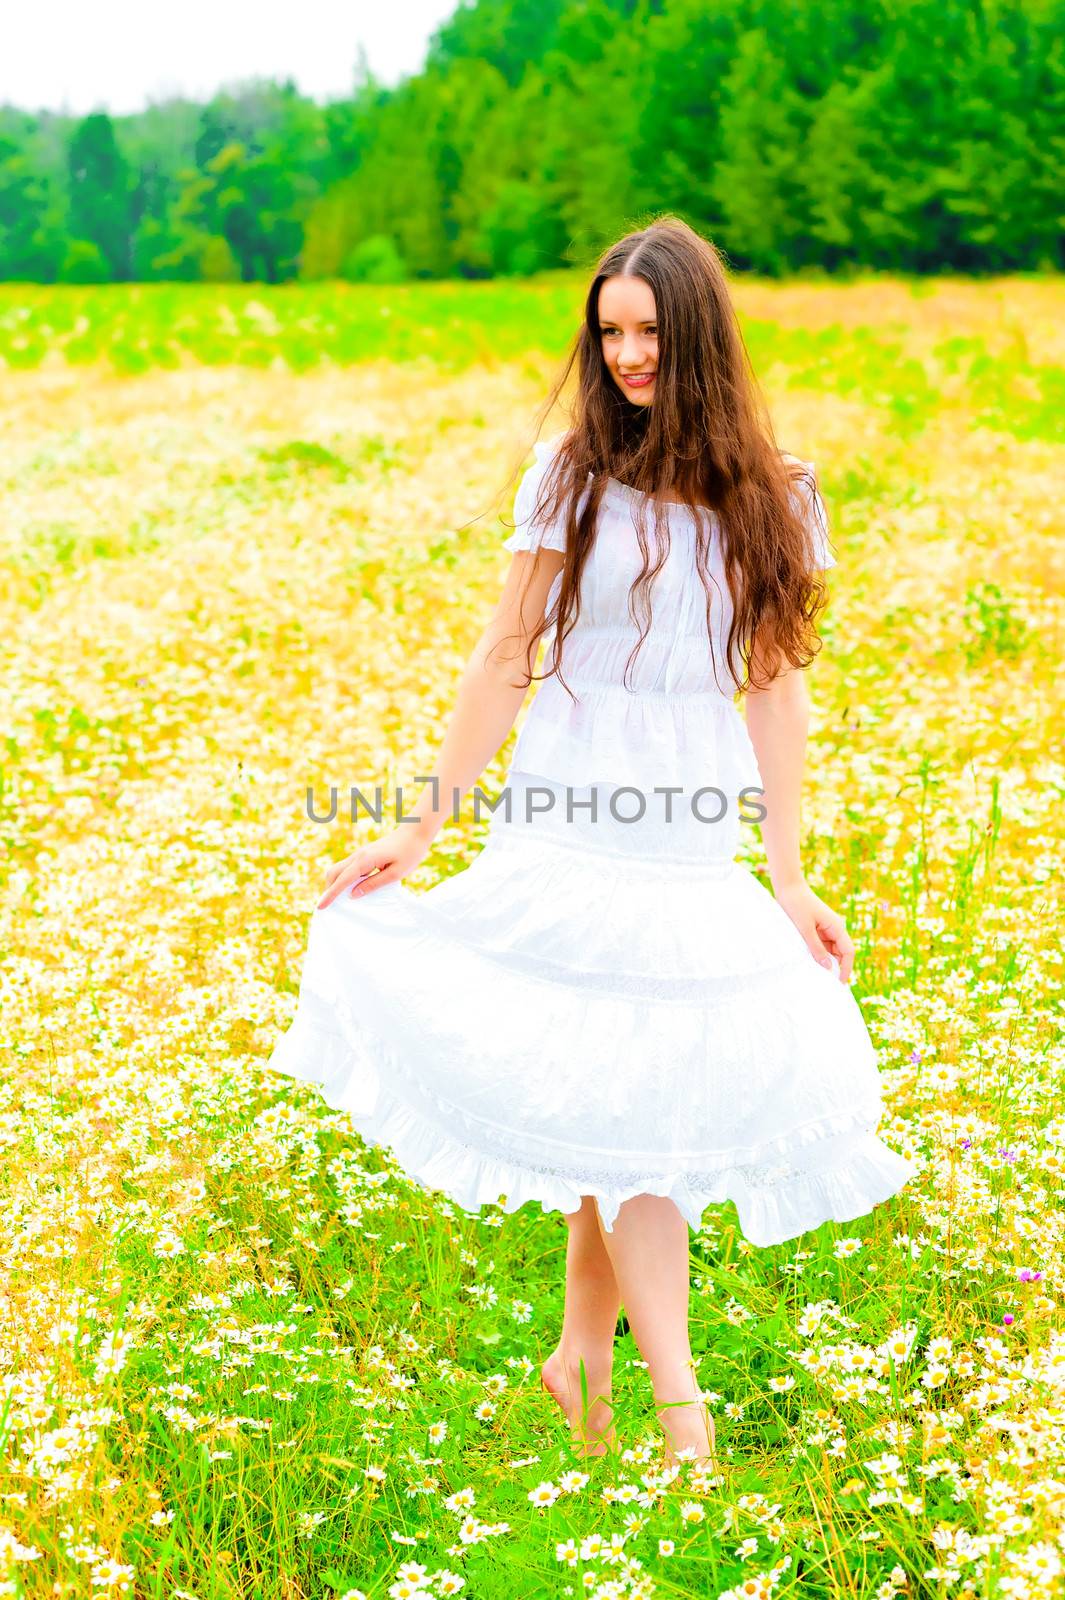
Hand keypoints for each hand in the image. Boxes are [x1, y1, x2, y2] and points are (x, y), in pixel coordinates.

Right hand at [317, 825, 431, 910]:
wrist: (415, 832)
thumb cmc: (409, 853)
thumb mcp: (395, 874)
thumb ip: (373, 884)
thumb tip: (353, 895)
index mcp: (365, 860)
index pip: (342, 880)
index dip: (330, 894)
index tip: (320, 907)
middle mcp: (358, 855)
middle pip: (334, 872)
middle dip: (329, 889)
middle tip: (328, 907)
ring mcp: (360, 854)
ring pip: (339, 869)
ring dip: (335, 884)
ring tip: (338, 902)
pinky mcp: (365, 855)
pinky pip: (348, 868)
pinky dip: (344, 880)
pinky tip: (351, 890)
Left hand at [773, 879, 854, 982]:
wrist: (787, 887)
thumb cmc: (796, 905)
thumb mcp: (805, 928)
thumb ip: (816, 948)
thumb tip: (828, 967)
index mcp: (836, 927)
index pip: (848, 951)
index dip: (846, 968)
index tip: (839, 983)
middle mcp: (834, 929)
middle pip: (841, 953)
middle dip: (836, 968)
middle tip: (825, 984)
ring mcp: (825, 930)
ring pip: (830, 951)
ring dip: (825, 962)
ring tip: (816, 976)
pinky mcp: (816, 930)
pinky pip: (820, 946)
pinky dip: (817, 955)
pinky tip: (809, 964)